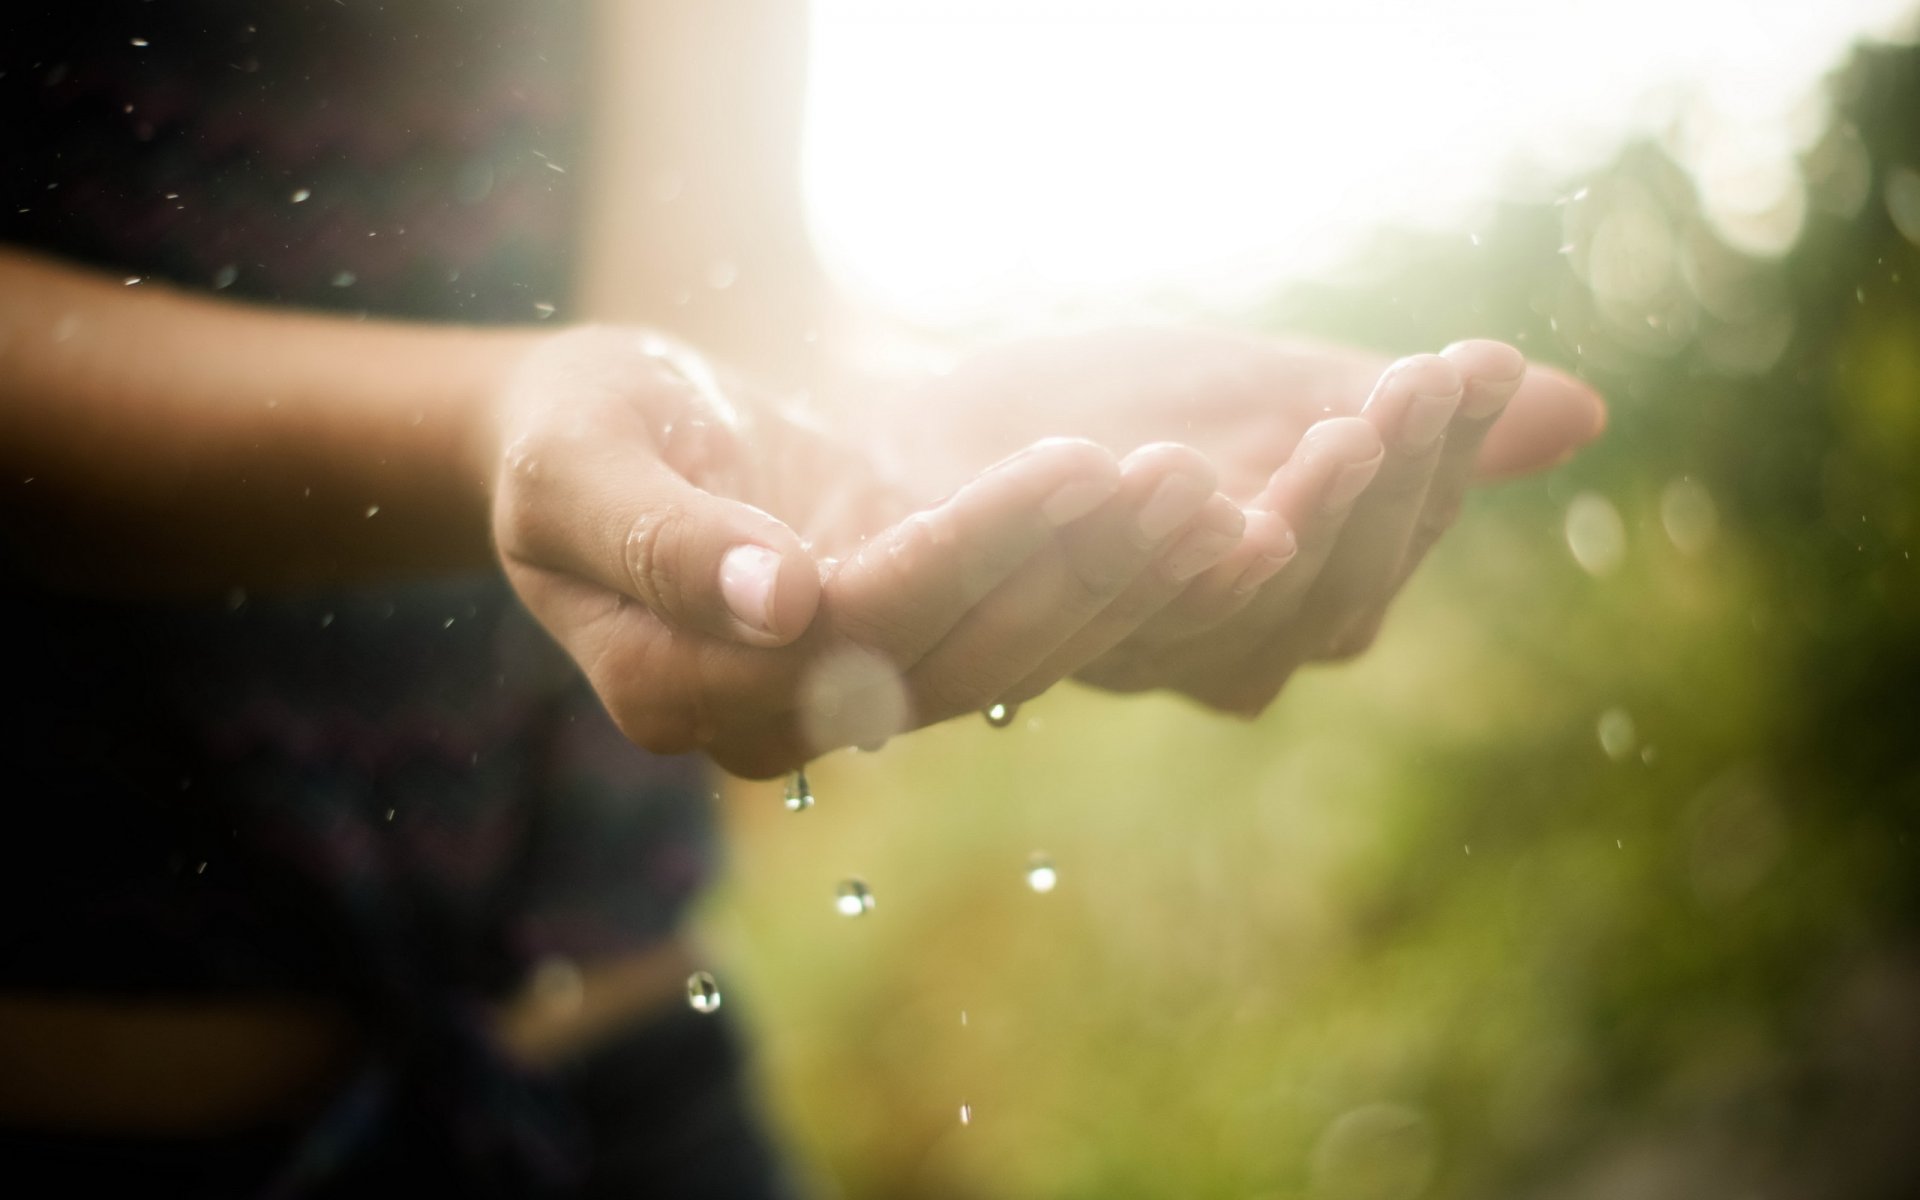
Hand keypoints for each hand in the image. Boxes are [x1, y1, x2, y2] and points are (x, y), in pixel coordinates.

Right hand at [486, 328, 1246, 776]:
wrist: (591, 439)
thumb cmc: (562, 435)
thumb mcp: (574, 468)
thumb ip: (660, 540)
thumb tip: (781, 603)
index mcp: (679, 690)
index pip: (857, 628)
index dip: (973, 552)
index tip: (1077, 462)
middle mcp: (773, 717)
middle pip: (953, 657)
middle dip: (1074, 568)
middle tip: (1182, 477)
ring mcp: (842, 690)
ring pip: (1003, 655)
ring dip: (1110, 580)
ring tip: (1205, 493)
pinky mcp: (898, 644)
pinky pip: (1010, 628)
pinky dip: (1099, 581)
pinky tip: (1187, 524)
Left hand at [877, 327, 1604, 711]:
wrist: (940, 425)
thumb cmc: (1124, 409)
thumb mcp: (1278, 395)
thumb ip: (1402, 423)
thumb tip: (1585, 410)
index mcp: (1294, 605)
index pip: (1389, 549)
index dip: (1440, 465)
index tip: (1479, 365)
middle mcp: (1217, 654)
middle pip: (1328, 595)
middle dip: (1385, 488)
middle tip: (1420, 384)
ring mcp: (1120, 652)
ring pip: (1229, 611)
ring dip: (1293, 518)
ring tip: (1335, 422)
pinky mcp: (1007, 634)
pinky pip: (1085, 607)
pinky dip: (1133, 542)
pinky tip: (1168, 470)